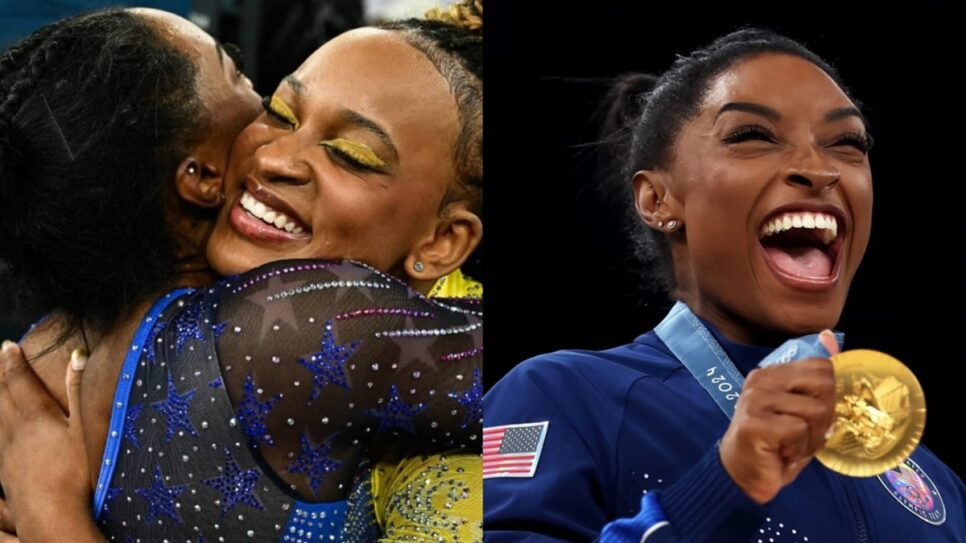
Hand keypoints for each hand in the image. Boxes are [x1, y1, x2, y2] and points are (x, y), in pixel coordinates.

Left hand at [0, 340, 101, 541]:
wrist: (50, 516)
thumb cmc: (74, 473)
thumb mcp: (85, 428)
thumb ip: (79, 390)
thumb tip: (77, 355)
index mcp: (35, 417)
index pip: (19, 381)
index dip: (13, 362)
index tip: (8, 346)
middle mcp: (14, 431)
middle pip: (0, 396)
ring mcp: (6, 453)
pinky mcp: (5, 473)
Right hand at [719, 330, 837, 503]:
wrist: (743, 475)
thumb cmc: (776, 444)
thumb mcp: (801, 409)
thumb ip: (815, 378)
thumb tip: (830, 335)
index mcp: (772, 372)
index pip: (821, 367)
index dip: (828, 396)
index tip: (812, 417)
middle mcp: (761, 380)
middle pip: (824, 384)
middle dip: (825, 416)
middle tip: (805, 433)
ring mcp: (755, 400)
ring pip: (816, 411)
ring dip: (812, 438)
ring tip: (792, 445)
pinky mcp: (754, 423)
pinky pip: (798, 429)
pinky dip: (798, 448)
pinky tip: (782, 453)